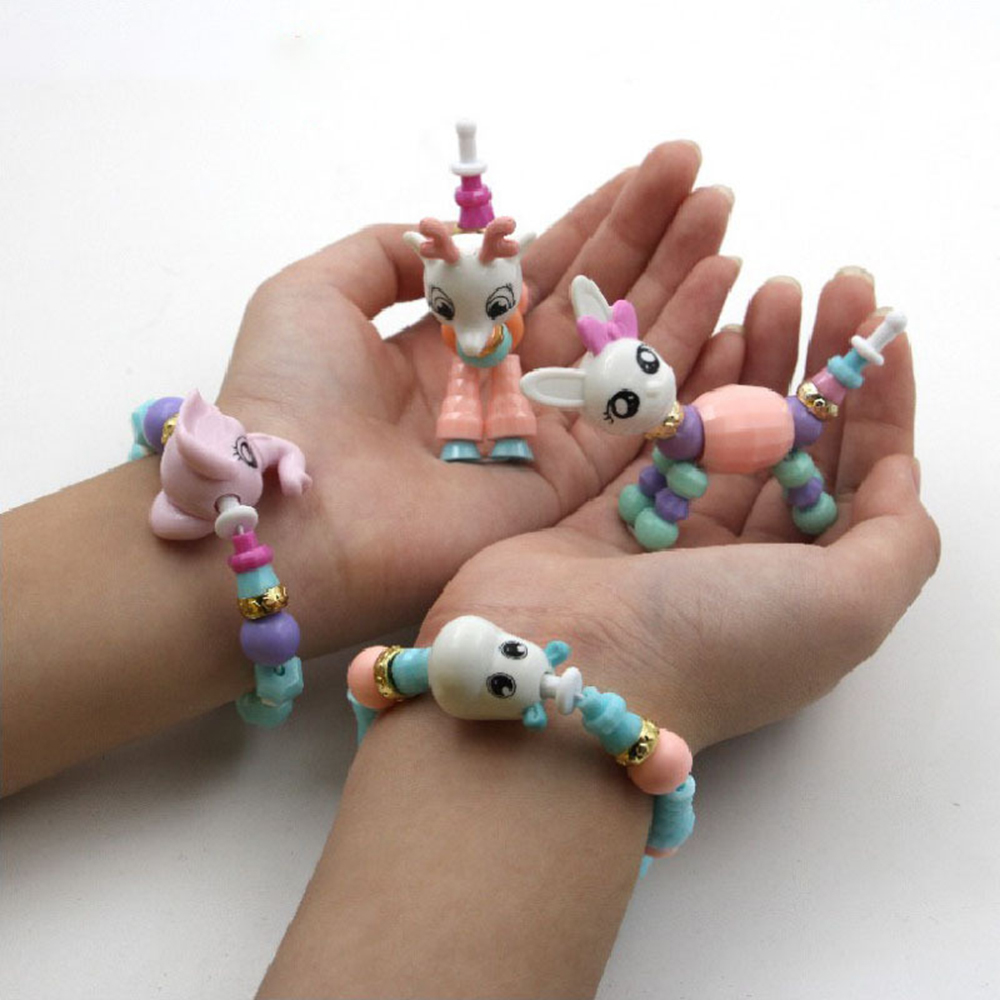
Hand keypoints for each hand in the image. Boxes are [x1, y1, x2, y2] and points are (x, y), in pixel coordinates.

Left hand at [215, 142, 739, 650]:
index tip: (646, 173)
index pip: (539, 274)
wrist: (291, 512)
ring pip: (624, 352)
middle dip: (649, 239)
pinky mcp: (563, 489)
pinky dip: (683, 359)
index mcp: (446, 347)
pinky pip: (638, 417)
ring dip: (679, 283)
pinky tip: (726, 295)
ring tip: (725, 215)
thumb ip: (387, 253)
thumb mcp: (316, 292)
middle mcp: (500, 392)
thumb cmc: (289, 398)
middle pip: (592, 303)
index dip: (594, 223)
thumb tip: (455, 236)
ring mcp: (536, 441)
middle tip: (704, 177)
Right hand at [415, 270, 940, 752]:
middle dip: (822, 364)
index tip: (884, 330)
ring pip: (733, 433)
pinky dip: (690, 388)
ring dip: (759, 362)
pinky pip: (662, 439)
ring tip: (770, 289)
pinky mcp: (610, 516)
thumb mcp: (847, 608)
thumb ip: (896, 541)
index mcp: (813, 591)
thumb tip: (898, 474)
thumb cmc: (712, 645)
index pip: (865, 480)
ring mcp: (677, 539)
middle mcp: (749, 566)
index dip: (881, 402)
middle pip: (801, 447)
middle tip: (832, 287)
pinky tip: (713, 333)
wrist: (561, 666)